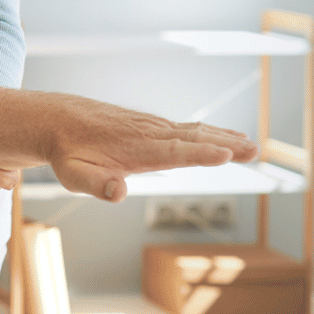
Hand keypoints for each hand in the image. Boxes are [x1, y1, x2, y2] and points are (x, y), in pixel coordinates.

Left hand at [46, 99, 256, 201]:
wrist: (57, 120)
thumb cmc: (66, 153)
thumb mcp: (72, 175)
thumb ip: (95, 185)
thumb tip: (119, 192)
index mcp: (136, 150)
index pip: (174, 152)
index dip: (201, 154)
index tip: (227, 154)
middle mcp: (149, 134)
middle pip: (193, 139)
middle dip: (225, 145)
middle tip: (256, 151)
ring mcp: (152, 127)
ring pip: (194, 131)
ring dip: (224, 138)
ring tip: (252, 146)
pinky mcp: (151, 125)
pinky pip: (186, 128)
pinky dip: (209, 131)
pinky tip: (225, 136)